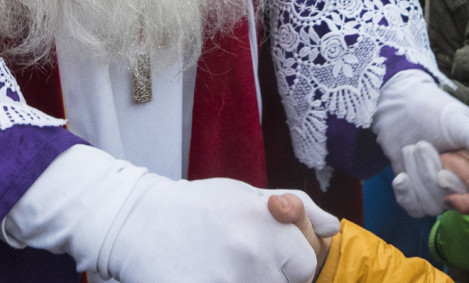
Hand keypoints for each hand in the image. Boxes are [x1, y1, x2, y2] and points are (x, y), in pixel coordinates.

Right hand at [108, 175, 331, 282]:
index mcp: (266, 222)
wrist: (135, 222)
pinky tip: (208, 276)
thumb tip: (333, 227)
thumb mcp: (245, 195)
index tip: (268, 259)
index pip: (304, 264)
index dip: (288, 264)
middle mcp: (251, 253)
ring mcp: (227, 281)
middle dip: (269, 278)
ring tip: (221, 269)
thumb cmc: (194, 208)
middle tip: (239, 264)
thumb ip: (296, 207)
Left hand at [372, 72, 468, 215]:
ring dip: (418, 180)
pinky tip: (401, 179)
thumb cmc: (437, 110)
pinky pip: (414, 208)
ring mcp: (437, 186)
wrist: (401, 105)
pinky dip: (407, 196)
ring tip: (411, 149)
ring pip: (431, 205)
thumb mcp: (462, 124)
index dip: (465, 195)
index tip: (442, 176)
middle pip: (452, 200)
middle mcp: (460, 179)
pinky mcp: (417, 189)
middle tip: (422, 146)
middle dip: (432, 179)